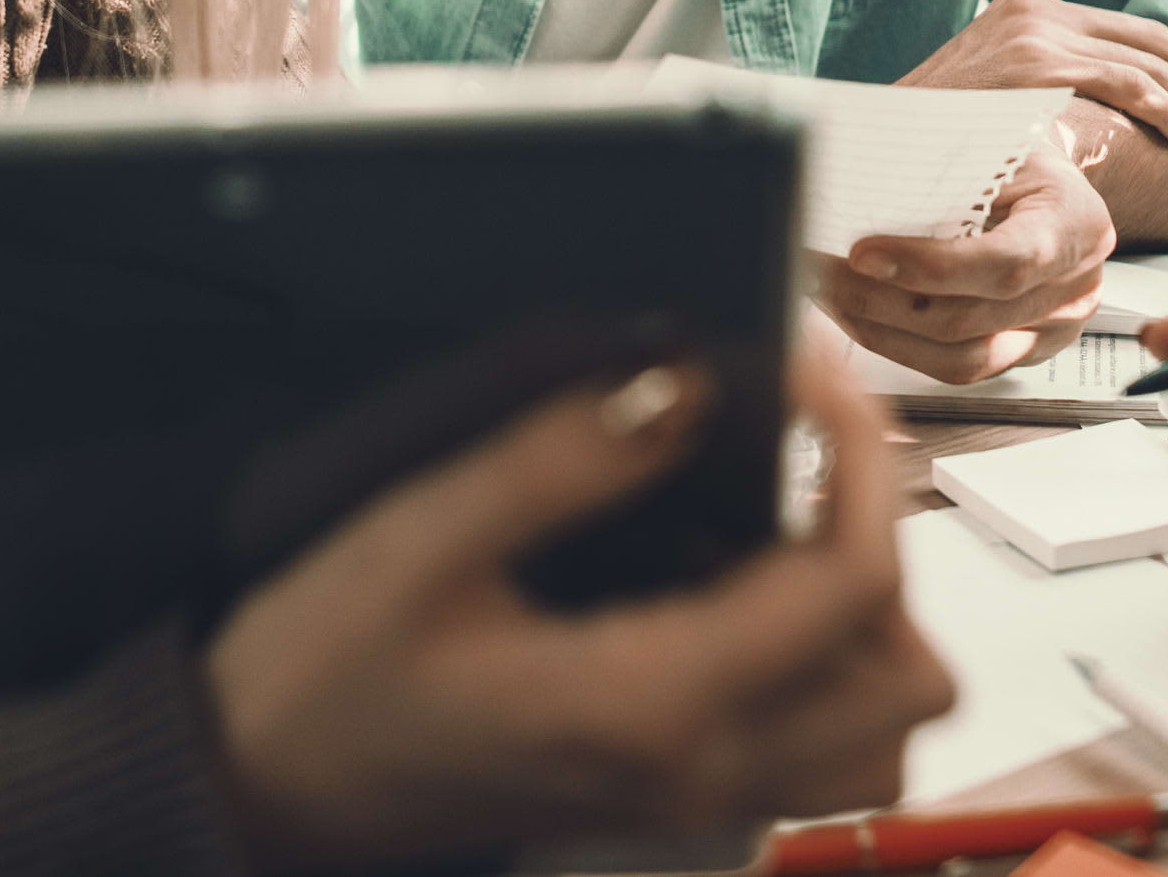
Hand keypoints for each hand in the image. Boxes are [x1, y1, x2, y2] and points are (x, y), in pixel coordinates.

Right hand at [206, 351, 955, 874]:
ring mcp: (691, 798)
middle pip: (904, 675)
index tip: (806, 370)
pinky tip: (727, 586)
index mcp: (649, 702)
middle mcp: (696, 770)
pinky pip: (815, 751)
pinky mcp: (672, 797)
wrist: (262, 782)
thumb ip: (568, 457)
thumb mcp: (426, 533)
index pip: (848, 583)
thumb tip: (691, 382)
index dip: (859, 455)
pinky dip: (821, 670)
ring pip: (878, 732)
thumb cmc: (327, 667)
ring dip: (868, 624)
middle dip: (883, 542)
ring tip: (780, 526)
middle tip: (805, 450)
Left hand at [815, 147, 1110, 382]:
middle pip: (969, 319)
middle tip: (819, 269)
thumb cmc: (1020, 160)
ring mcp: (1053, 332)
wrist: (1052, 189)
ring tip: (827, 295)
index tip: (862, 253)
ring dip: (880, 330)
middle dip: (879, 299)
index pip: (1006, 263)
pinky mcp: (1024, 355)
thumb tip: (858, 187)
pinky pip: (957, 370)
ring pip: (958, 360)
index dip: (930, 267)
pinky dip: (898, 345)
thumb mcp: (996, 146)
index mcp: (1076, 224)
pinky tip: (857, 316)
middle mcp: (1073, 289)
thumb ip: (946, 172)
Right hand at [899, 0, 1167, 175]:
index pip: (1133, 35)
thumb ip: (1045, 94)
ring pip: (1151, 66)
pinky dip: (1167, 109)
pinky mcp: (1035, 64)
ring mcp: (1035, 34)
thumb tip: (1110, 122)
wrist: (871, 145)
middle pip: (1154, 45)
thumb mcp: (992, 102)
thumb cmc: (930, 142)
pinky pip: (1125, 81)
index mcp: (1029, 12)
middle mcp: (1035, 11)